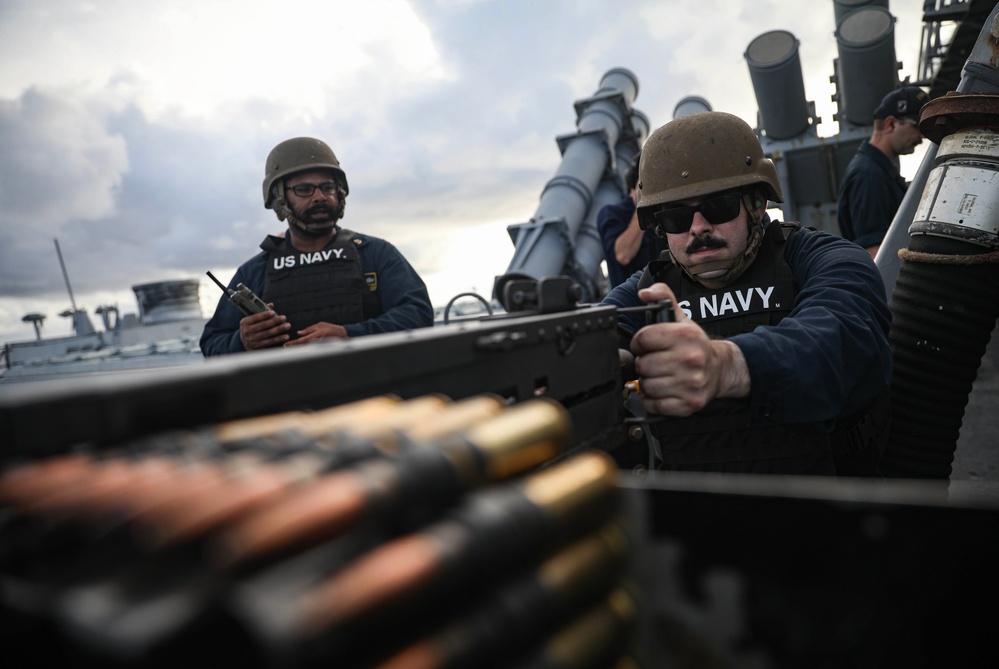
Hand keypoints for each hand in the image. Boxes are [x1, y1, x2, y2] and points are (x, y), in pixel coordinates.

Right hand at [239, 306, 290, 350]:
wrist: (244, 342)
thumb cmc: (250, 327)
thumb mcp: (251, 320)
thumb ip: (261, 312)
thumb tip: (271, 304)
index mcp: (245, 322)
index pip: (255, 317)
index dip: (265, 315)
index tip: (273, 312)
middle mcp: (247, 331)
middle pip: (263, 325)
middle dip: (275, 321)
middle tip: (284, 318)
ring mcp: (252, 339)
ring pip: (268, 333)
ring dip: (279, 329)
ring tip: (287, 326)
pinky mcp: (258, 346)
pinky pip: (270, 341)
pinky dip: (278, 339)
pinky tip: (285, 336)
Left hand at [284, 322, 347, 346]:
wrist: (342, 335)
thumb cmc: (331, 329)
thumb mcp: (319, 325)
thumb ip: (309, 329)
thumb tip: (299, 333)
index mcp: (315, 335)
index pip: (301, 341)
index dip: (293, 344)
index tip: (286, 345)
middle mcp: (316, 342)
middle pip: (301, 347)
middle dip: (293, 348)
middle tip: (285, 348)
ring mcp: (317, 346)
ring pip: (305, 349)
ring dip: (297, 349)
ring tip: (289, 349)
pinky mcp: (319, 348)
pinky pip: (309, 349)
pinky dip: (303, 349)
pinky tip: (299, 348)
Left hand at [630, 283, 749, 415]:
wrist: (720, 369)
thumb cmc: (695, 345)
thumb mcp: (681, 318)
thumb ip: (663, 296)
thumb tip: (645, 292)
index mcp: (685, 335)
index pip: (642, 338)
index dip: (640, 342)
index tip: (646, 345)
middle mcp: (690, 359)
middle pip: (643, 364)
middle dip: (644, 363)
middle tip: (654, 361)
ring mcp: (690, 383)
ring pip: (646, 386)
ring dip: (648, 382)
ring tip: (659, 375)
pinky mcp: (689, 404)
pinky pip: (654, 404)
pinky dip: (653, 400)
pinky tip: (663, 390)